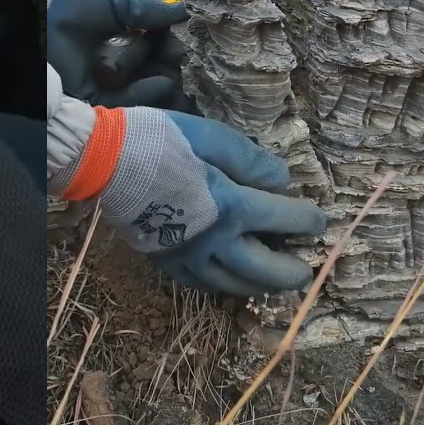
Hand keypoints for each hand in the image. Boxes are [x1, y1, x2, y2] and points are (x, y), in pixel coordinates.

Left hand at [45, 0, 190, 107]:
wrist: (36, 28)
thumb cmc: (70, 8)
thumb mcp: (113, 1)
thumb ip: (147, 9)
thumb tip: (184, 11)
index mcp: (118, 37)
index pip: (153, 44)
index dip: (170, 41)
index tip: (186, 37)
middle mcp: (116, 62)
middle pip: (154, 66)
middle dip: (172, 61)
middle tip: (187, 56)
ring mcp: (109, 84)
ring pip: (147, 86)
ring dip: (167, 78)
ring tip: (180, 70)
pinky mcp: (100, 103)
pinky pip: (131, 102)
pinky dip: (149, 94)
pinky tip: (165, 82)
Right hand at [49, 107, 326, 295]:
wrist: (104, 162)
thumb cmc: (161, 142)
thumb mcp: (213, 137)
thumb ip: (253, 161)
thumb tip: (283, 181)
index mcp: (232, 207)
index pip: (286, 220)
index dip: (309, 221)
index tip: (319, 221)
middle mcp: (217, 242)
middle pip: (268, 271)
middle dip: (294, 272)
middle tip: (307, 269)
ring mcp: (191, 259)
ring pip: (238, 286)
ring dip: (264, 285)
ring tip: (276, 278)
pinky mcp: (169, 265)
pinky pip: (206, 285)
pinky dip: (228, 284)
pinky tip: (235, 276)